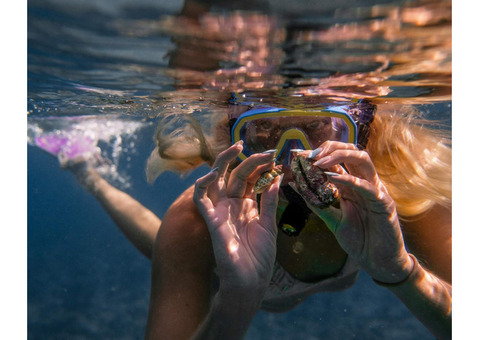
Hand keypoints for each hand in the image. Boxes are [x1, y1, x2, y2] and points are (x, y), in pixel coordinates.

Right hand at [193, 143, 280, 292]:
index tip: (275, 158)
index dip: (260, 167)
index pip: (250, 179)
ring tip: (238, 149)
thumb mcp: (269, 226)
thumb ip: (269, 202)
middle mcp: (232, 205)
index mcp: (246, 206)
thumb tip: (276, 178)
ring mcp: (221, 211)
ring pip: (216, 179)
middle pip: (236, 175)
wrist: (250, 281)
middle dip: (250, 161)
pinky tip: (213, 173)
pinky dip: (202, 184)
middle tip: (266, 152)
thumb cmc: (260, 258)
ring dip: (224, 162)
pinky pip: (200, 198)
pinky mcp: (211, 220)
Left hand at [295, 141, 413, 282]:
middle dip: (329, 148)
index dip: (317, 154)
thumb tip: (296, 185)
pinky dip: (351, 180)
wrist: (378, 262)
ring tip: (319, 162)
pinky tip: (334, 178)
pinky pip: (369, 187)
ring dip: (340, 157)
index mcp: (351, 184)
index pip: (335, 161)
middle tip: (309, 155)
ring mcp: (376, 190)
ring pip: (362, 160)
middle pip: (350, 152)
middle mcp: (364, 182)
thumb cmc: (358, 239)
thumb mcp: (332, 219)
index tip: (297, 154)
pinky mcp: (385, 203)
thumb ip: (316, 203)